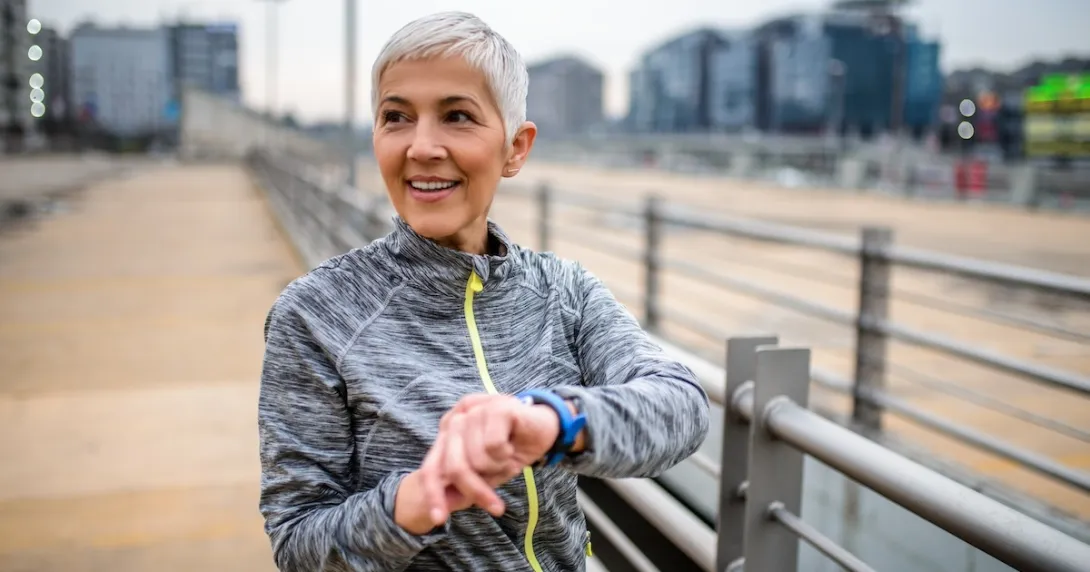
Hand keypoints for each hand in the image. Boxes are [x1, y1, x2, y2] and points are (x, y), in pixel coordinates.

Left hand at [418, 394, 560, 526]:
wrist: (547, 427)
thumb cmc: (513, 448)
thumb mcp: (487, 473)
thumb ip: (465, 485)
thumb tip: (442, 509)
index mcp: (447, 432)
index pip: (431, 467)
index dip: (434, 495)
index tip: (440, 519)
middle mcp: (457, 418)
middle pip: (453, 468)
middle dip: (476, 491)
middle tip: (497, 506)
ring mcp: (475, 409)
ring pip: (476, 459)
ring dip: (497, 467)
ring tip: (507, 457)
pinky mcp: (495, 407)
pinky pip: (493, 446)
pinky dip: (506, 454)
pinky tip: (512, 444)